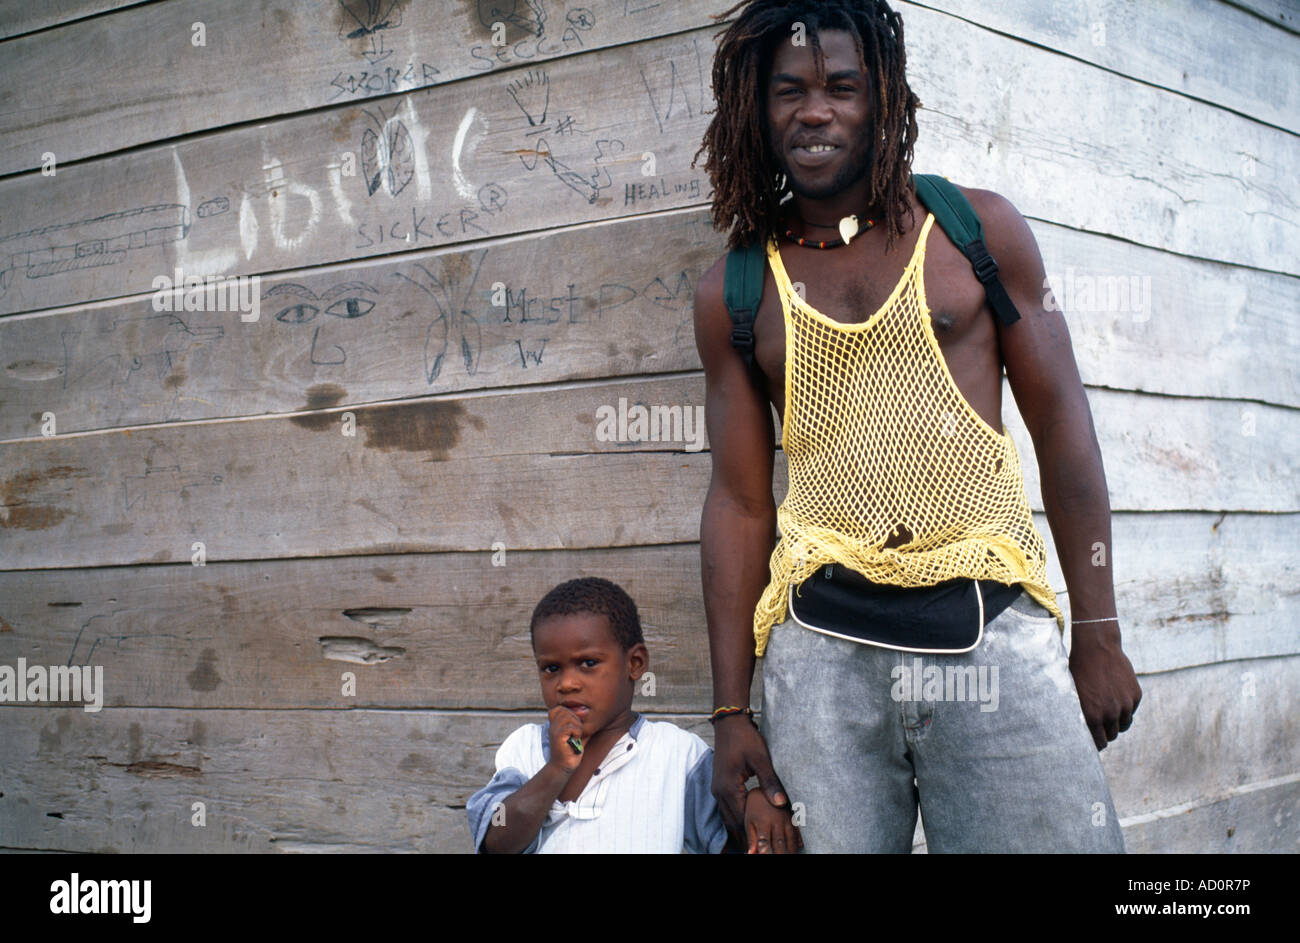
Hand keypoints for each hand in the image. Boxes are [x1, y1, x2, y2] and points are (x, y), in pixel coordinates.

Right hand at [545, 705, 583, 774]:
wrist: (563, 768)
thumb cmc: (571, 752)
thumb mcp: (576, 735)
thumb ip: (579, 725)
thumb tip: (587, 713)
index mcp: (555, 725)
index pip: (558, 708)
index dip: (568, 712)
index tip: (573, 726)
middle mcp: (552, 726)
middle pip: (566, 711)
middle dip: (576, 720)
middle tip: (577, 733)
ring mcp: (554, 731)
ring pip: (569, 718)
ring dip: (577, 727)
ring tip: (576, 737)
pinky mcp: (557, 737)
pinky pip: (571, 727)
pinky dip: (577, 733)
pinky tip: (575, 741)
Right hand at [711, 714, 791, 840]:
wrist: (729, 722)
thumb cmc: (745, 738)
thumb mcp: (761, 759)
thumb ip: (770, 782)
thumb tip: (780, 804)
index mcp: (729, 787)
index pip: (741, 818)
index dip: (752, 833)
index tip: (761, 847)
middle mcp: (719, 791)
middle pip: (731, 821)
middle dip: (744, 836)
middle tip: (757, 850)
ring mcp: (717, 788)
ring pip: (726, 816)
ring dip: (738, 829)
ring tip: (751, 843)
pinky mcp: (719, 784)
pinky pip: (725, 808)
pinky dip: (733, 818)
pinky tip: (742, 823)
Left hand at [743, 788, 801, 853]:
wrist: (765, 788)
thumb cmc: (754, 807)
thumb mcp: (749, 821)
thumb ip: (751, 838)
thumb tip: (750, 854)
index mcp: (763, 822)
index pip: (764, 842)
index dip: (765, 853)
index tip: (765, 857)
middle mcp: (776, 820)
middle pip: (779, 843)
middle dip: (780, 854)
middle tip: (780, 859)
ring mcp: (786, 818)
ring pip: (791, 839)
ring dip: (791, 850)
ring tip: (791, 856)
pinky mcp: (792, 816)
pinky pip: (798, 830)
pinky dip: (799, 840)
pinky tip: (800, 846)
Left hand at [1069, 625, 1141, 749]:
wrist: (1097, 648)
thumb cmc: (1078, 670)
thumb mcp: (1073, 694)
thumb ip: (1079, 714)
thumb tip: (1081, 732)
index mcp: (1092, 716)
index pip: (1099, 743)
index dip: (1097, 744)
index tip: (1095, 743)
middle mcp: (1110, 713)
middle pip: (1112, 735)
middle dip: (1106, 733)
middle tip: (1101, 727)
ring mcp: (1125, 705)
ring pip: (1124, 725)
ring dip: (1117, 722)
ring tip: (1108, 714)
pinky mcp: (1135, 695)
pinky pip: (1131, 711)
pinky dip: (1125, 708)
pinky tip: (1115, 698)